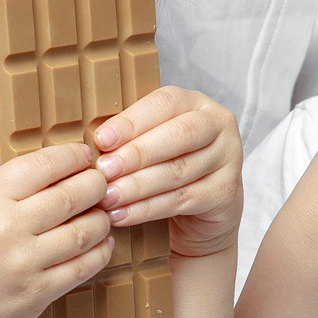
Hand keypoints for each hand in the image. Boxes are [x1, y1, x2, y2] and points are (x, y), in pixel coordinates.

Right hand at [0, 142, 112, 317]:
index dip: (73, 156)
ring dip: (101, 218)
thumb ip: (7, 191)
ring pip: (85, 232)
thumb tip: (56, 172)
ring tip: (102, 212)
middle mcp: (7, 230)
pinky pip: (82, 268)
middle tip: (101, 182)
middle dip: (95, 184)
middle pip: (72, 196)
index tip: (83, 155)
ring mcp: (24, 266)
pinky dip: (98, 252)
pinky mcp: (36, 297)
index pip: (44, 165)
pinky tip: (100, 243)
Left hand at [92, 87, 242, 258]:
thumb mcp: (151, 142)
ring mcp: (228, 159)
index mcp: (195, 103)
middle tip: (103, 170)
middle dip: (136, 154)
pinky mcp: (226, 193)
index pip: (164, 104)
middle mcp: (218, 125)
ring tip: (107, 197)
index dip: (131, 122)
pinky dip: (148, 209)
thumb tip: (89, 144)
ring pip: (178, 171)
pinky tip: (123, 214)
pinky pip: (182, 200)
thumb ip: (129, 136)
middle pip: (177, 136)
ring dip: (137, 186)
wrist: (202, 209)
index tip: (101, 139)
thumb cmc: (167, 165)